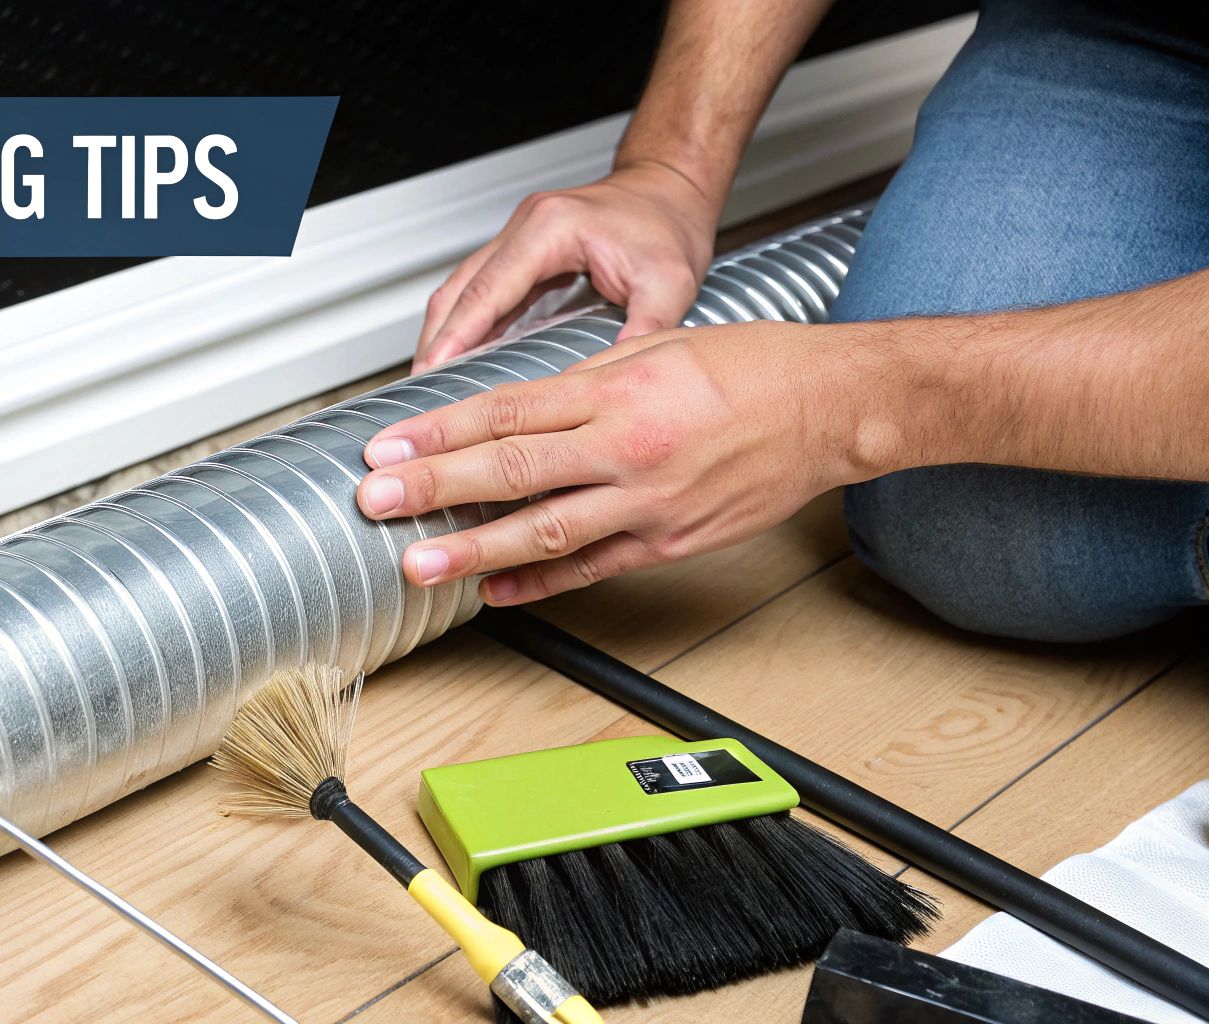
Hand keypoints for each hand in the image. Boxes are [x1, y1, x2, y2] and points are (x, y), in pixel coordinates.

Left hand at [359, 321, 885, 603]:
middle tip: (376, 502)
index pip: (507, 412)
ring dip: (474, 550)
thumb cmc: (754, 368)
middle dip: (435, 489)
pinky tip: (496, 589)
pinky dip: (540, 582)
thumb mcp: (657, 348)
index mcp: (619, 392)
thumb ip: (583, 382)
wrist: (832, 410)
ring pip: (546, 532)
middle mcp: (628, 450)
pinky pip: (593, 567)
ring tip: (420, 562)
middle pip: (512, 470)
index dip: (439, 433)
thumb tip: (517, 407)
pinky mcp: (669, 542)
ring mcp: (649, 504)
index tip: (389, 446)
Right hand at [413, 159, 718, 372]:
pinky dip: (464, 324)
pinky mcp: (521, 253)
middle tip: (422, 386)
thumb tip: (617, 378)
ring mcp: (518, 237)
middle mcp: (526, 227)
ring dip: (444, 333)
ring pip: (461, 288)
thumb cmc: (667, 222)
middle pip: (459, 288)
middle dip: (437, 339)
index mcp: (551, 228)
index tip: (435, 367)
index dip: (458, 333)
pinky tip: (461, 357)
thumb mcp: (670, 280)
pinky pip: (479, 290)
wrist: (669, 188)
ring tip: (433, 380)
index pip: (489, 287)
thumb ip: (646, 328)